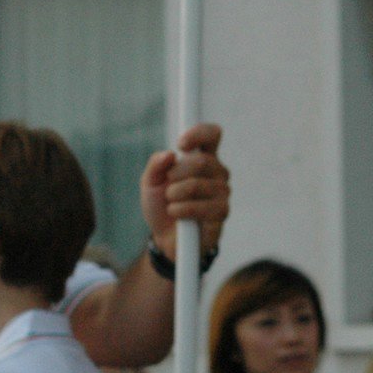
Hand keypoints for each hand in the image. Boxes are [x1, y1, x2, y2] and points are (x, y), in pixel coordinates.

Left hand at [141, 122, 229, 255]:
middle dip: (176, 174)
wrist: (165, 238)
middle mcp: (217, 172)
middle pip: (202, 161)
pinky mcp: (222, 212)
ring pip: (197, 185)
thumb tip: (169, 154)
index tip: (181, 144)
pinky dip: (181, 211)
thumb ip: (155, 165)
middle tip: (167, 187)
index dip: (199, 134)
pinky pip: (201, 207)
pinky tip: (178, 215)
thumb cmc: (161, 206)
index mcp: (202, 158)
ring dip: (175, 195)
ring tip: (171, 204)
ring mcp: (222, 192)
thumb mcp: (150, 183)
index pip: (212, 135)